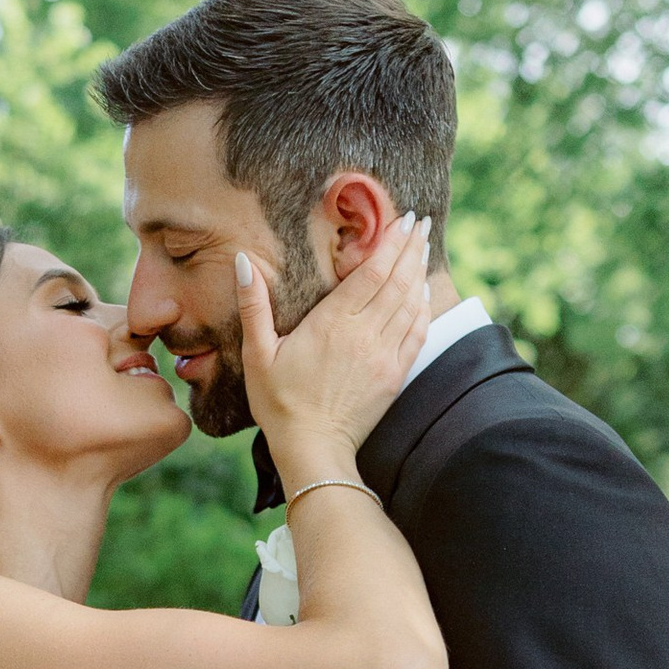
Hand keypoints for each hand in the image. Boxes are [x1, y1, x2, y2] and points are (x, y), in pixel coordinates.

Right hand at [239, 217, 430, 481]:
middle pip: (397, 280)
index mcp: (333, 323)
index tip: (403, 219)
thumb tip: (244, 262)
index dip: (391, 242)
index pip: (372, 272)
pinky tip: (423, 293)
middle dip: (411, 248)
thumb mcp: (257, 353)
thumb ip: (254, 305)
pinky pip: (417, 333)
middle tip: (421, 223)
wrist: (313, 449)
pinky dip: (423, 309)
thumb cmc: (279, 403)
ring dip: (419, 272)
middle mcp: (365, 334)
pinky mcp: (395, 375)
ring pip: (411, 303)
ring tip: (424, 248)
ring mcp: (384, 355)